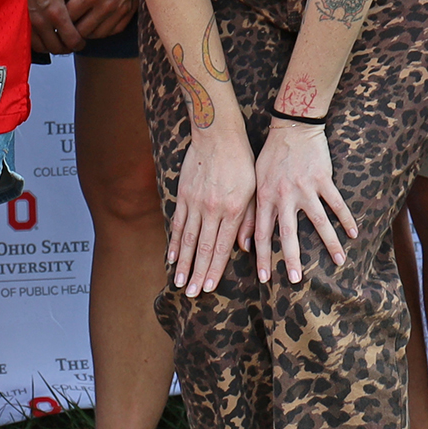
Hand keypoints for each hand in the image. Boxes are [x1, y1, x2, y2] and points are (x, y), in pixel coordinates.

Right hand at [21, 0, 82, 54]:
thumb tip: (84, 10)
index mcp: (56, 11)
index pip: (71, 39)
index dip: (79, 43)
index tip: (81, 41)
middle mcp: (41, 21)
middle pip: (57, 48)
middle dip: (67, 47)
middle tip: (71, 42)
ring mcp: (28, 23)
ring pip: (43, 47)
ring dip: (52, 46)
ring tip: (58, 39)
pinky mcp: (19, 21)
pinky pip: (30, 41)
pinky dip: (39, 42)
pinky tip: (44, 35)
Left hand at [65, 0, 140, 40]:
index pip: (70, 15)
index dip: (61, 16)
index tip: (58, 14)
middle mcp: (106, 5)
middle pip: (82, 30)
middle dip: (72, 27)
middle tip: (67, 22)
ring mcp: (119, 10)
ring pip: (98, 34)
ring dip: (87, 31)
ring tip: (81, 24)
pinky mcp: (130, 11)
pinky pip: (114, 30)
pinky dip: (104, 30)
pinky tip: (98, 23)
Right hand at [166, 123, 254, 297]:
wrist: (218, 134)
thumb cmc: (243, 161)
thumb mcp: (255, 190)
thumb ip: (250, 220)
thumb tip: (246, 247)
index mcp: (234, 210)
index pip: (222, 247)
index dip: (215, 270)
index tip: (209, 288)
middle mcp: (213, 209)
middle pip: (203, 249)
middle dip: (197, 274)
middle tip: (191, 295)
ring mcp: (196, 202)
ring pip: (187, 239)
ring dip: (183, 263)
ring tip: (179, 282)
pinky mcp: (183, 194)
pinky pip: (177, 223)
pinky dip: (174, 242)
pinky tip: (172, 257)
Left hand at [251, 119, 355, 283]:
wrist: (292, 128)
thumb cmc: (270, 157)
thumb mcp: (254, 182)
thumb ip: (250, 212)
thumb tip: (242, 243)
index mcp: (265, 197)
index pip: (262, 233)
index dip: (262, 257)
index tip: (265, 278)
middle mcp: (284, 195)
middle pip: (288, 233)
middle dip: (291, 258)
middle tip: (295, 280)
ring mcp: (305, 188)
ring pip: (318, 221)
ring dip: (330, 243)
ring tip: (338, 261)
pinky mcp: (323, 179)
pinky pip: (336, 203)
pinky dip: (346, 219)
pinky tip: (353, 234)